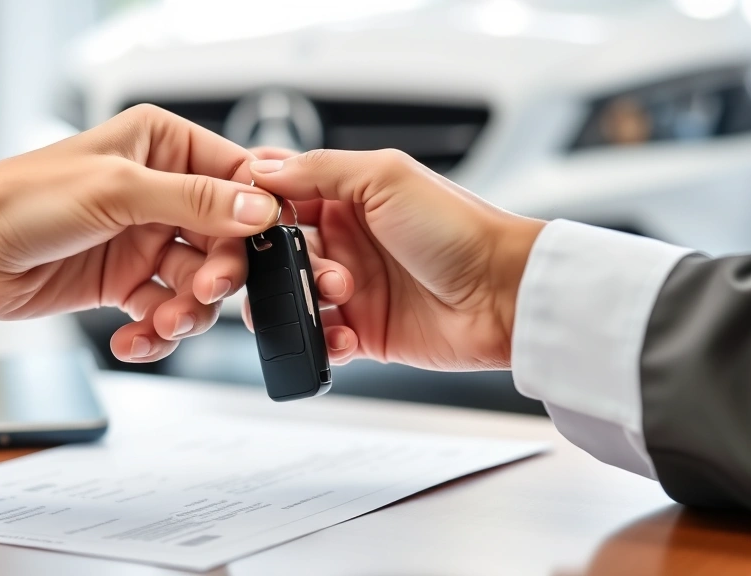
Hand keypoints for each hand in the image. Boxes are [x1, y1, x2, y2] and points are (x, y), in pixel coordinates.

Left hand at [0, 105, 281, 362]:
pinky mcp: (128, 281)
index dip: (256, 215)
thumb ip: (193, 201)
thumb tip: (258, 209)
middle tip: (201, 292)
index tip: (263, 247)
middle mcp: (160, 191)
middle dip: (218, 274)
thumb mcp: (116, 190)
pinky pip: (166, 312)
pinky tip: (135, 339)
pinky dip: (157, 332)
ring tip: (160, 323)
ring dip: (187, 311)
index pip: (236, 177)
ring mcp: (146, 239)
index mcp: (162, 146)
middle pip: (227, 239)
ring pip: (200, 283)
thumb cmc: (21, 199)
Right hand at [248, 148, 544, 369]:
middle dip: (275, 264)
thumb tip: (262, 169)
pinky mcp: (364, 330)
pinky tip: (344, 334)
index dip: (255, 209)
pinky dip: (320, 339)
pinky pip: (319, 337)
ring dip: (298, 302)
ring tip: (337, 297)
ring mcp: (353, 286)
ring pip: (289, 298)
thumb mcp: (386, 176)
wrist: (506, 294)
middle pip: (275, 252)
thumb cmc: (460, 228)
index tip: (244, 222)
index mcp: (347, 195)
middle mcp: (345, 239)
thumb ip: (319, 170)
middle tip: (300, 269)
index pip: (279, 195)